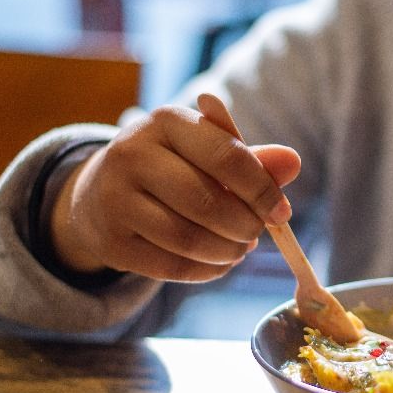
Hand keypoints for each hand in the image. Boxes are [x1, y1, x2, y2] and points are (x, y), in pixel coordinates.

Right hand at [50, 105, 300, 281]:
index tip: (281, 212)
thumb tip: (293, 162)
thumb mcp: (206, 153)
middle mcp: (132, 154)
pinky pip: (172, 268)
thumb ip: (251, 161)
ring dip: (227, 252)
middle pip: (207, 201)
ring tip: (239, 248)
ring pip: (189, 239)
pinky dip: (206, 271)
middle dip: (245, 225)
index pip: (226, 157)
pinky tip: (217, 262)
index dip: (262, 190)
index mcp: (166, 121)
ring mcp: (114, 199)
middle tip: (256, 233)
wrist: (99, 196)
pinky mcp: (111, 242)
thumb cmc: (172, 170)